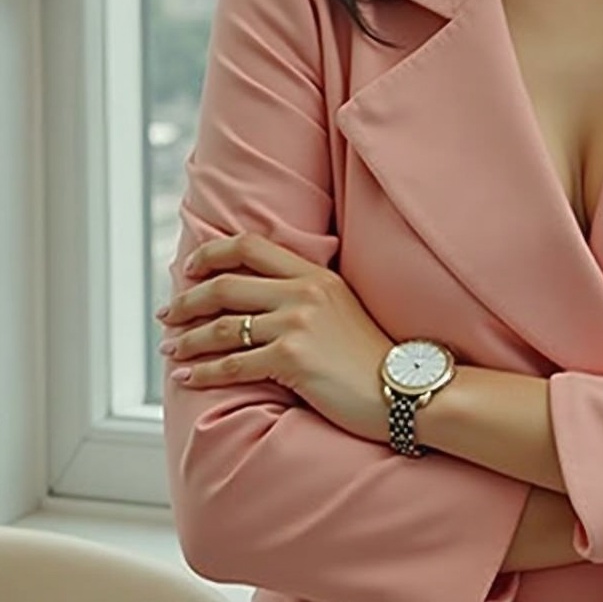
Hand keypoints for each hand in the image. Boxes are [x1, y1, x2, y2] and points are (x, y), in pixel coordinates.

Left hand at [156, 233, 394, 442]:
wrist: (403, 387)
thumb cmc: (370, 356)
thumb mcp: (341, 307)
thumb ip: (304, 296)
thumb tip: (258, 301)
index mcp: (314, 274)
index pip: (252, 246)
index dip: (213, 253)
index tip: (191, 269)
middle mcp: (303, 291)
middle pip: (226, 284)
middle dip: (188, 301)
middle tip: (168, 315)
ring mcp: (297, 323)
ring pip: (223, 327)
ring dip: (188, 340)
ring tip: (170, 350)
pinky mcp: (292, 358)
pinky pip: (233, 364)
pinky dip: (203, 373)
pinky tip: (187, 379)